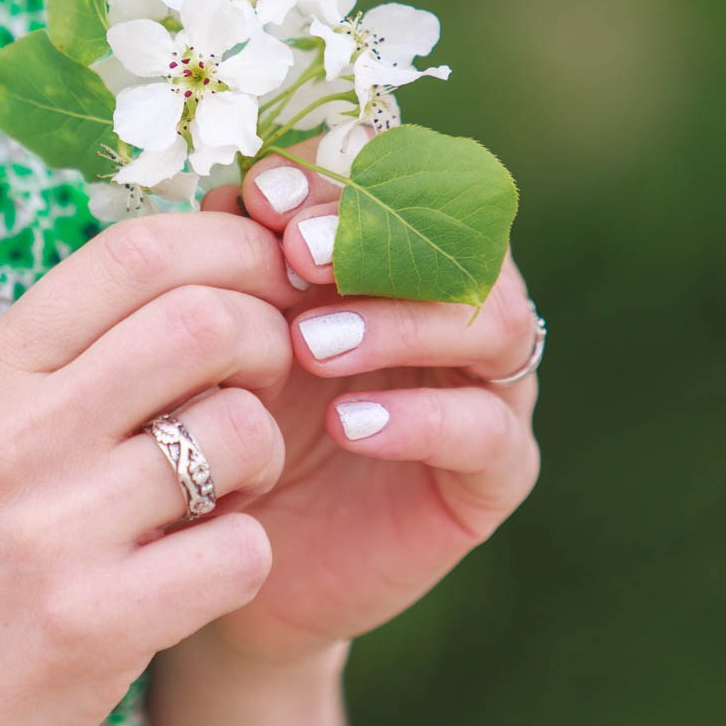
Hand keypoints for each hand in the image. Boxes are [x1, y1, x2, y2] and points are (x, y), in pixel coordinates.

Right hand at [0, 211, 303, 725]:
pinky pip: (241, 553)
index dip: (229, 251)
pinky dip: (246, 557)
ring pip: (238, 433)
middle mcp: (14, 437)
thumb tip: (167, 289)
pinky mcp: (92, 626)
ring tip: (227, 494)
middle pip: (204, 322)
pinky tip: (202, 575)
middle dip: (267, 343)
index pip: (133, 252)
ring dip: (264, 457)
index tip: (263, 284)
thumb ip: (43, 368)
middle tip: (263, 390)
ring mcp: (53, 531)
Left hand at [199, 155, 541, 665]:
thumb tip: (232, 195)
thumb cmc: (232, 421)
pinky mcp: (498, 474)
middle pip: (462, 236)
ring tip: (312, 346)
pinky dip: (421, 420)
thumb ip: (240, 265)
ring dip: (400, 320)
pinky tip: (349, 423)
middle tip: (298, 253)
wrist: (238, 553)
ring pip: (491, 322)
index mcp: (399, 254)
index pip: (402, 179)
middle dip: (379, 233)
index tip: (260, 195)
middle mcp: (459, 306)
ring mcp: (491, 387)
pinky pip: (488, 433)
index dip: (339, 173)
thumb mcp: (228, 337)